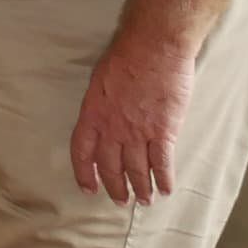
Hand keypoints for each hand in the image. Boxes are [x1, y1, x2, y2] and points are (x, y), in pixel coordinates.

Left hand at [72, 31, 197, 205]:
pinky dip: (163, 178)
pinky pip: (162, 162)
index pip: (82, 151)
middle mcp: (113, 127)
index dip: (84, 172)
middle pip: (111, 166)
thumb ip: (101, 104)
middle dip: (115, 187)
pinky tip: (165, 189)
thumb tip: (104, 120)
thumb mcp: (100, 80)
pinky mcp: (164, 131)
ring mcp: (138, 131)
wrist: (153, 48)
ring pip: (137, 169)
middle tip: (120, 200)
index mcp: (92, 113)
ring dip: (141, 188)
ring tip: (144, 200)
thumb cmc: (126, 56)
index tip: (89, 188)